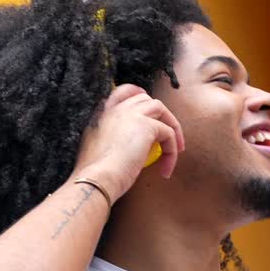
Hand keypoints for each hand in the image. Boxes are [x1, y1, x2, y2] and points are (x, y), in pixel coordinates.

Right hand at [72, 84, 183, 199]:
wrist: (96, 179)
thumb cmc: (94, 173)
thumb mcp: (95, 149)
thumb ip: (109, 139)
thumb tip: (124, 146)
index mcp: (101, 113)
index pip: (122, 91)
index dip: (138, 95)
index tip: (148, 111)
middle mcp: (116, 109)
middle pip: (146, 99)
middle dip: (160, 114)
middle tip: (167, 135)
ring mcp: (131, 114)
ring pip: (160, 109)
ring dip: (172, 127)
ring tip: (175, 150)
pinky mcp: (146, 126)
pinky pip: (168, 133)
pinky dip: (172, 152)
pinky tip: (165, 170)